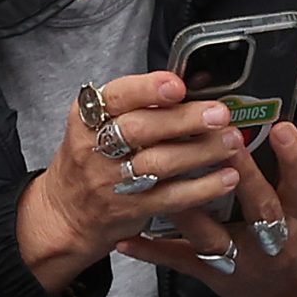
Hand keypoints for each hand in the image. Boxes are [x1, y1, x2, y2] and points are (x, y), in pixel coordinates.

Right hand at [16, 71, 249, 295]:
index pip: (115, 98)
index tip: (177, 86)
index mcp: (88, 119)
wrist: (66, 214)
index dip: (147, 90)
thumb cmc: (91, 160)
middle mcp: (96, 148)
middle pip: (141, 130)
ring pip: (160, 164)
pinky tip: (226, 177)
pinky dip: (202, 188)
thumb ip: (139, 105)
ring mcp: (112, 182)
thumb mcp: (98, 125)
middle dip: (183, 120)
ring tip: (231, 141)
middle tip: (219, 114)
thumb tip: (194, 82)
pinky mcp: (130, 209)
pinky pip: (171, 198)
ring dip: (200, 151)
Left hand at [117, 121, 296, 296]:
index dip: (295, 159)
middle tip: (228, 141)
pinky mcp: (210, 274)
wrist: (284, 296)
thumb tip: (257, 118)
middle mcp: (272, 239)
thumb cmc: (290, 234)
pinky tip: (126, 238)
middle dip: (246, 176)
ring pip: (213, 236)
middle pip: (260, 208)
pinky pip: (178, 261)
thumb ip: (282, 171)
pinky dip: (151, 251)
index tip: (282, 128)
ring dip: (188, 211)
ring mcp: (239, 260)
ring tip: (166, 180)